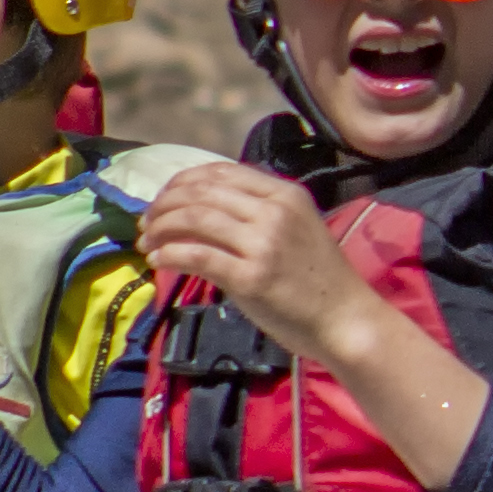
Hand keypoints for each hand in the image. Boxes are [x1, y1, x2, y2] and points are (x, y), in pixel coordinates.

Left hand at [138, 161, 385, 363]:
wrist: (346, 319)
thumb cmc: (319, 279)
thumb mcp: (296, 228)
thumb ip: (257, 213)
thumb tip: (200, 209)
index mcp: (286, 194)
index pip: (220, 172)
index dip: (182, 181)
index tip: (164, 199)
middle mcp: (274, 211)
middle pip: (201, 192)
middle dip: (163, 205)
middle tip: (146, 223)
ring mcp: (263, 244)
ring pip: (193, 219)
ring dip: (160, 228)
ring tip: (147, 242)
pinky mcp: (251, 277)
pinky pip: (196, 256)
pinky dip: (169, 254)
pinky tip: (158, 260)